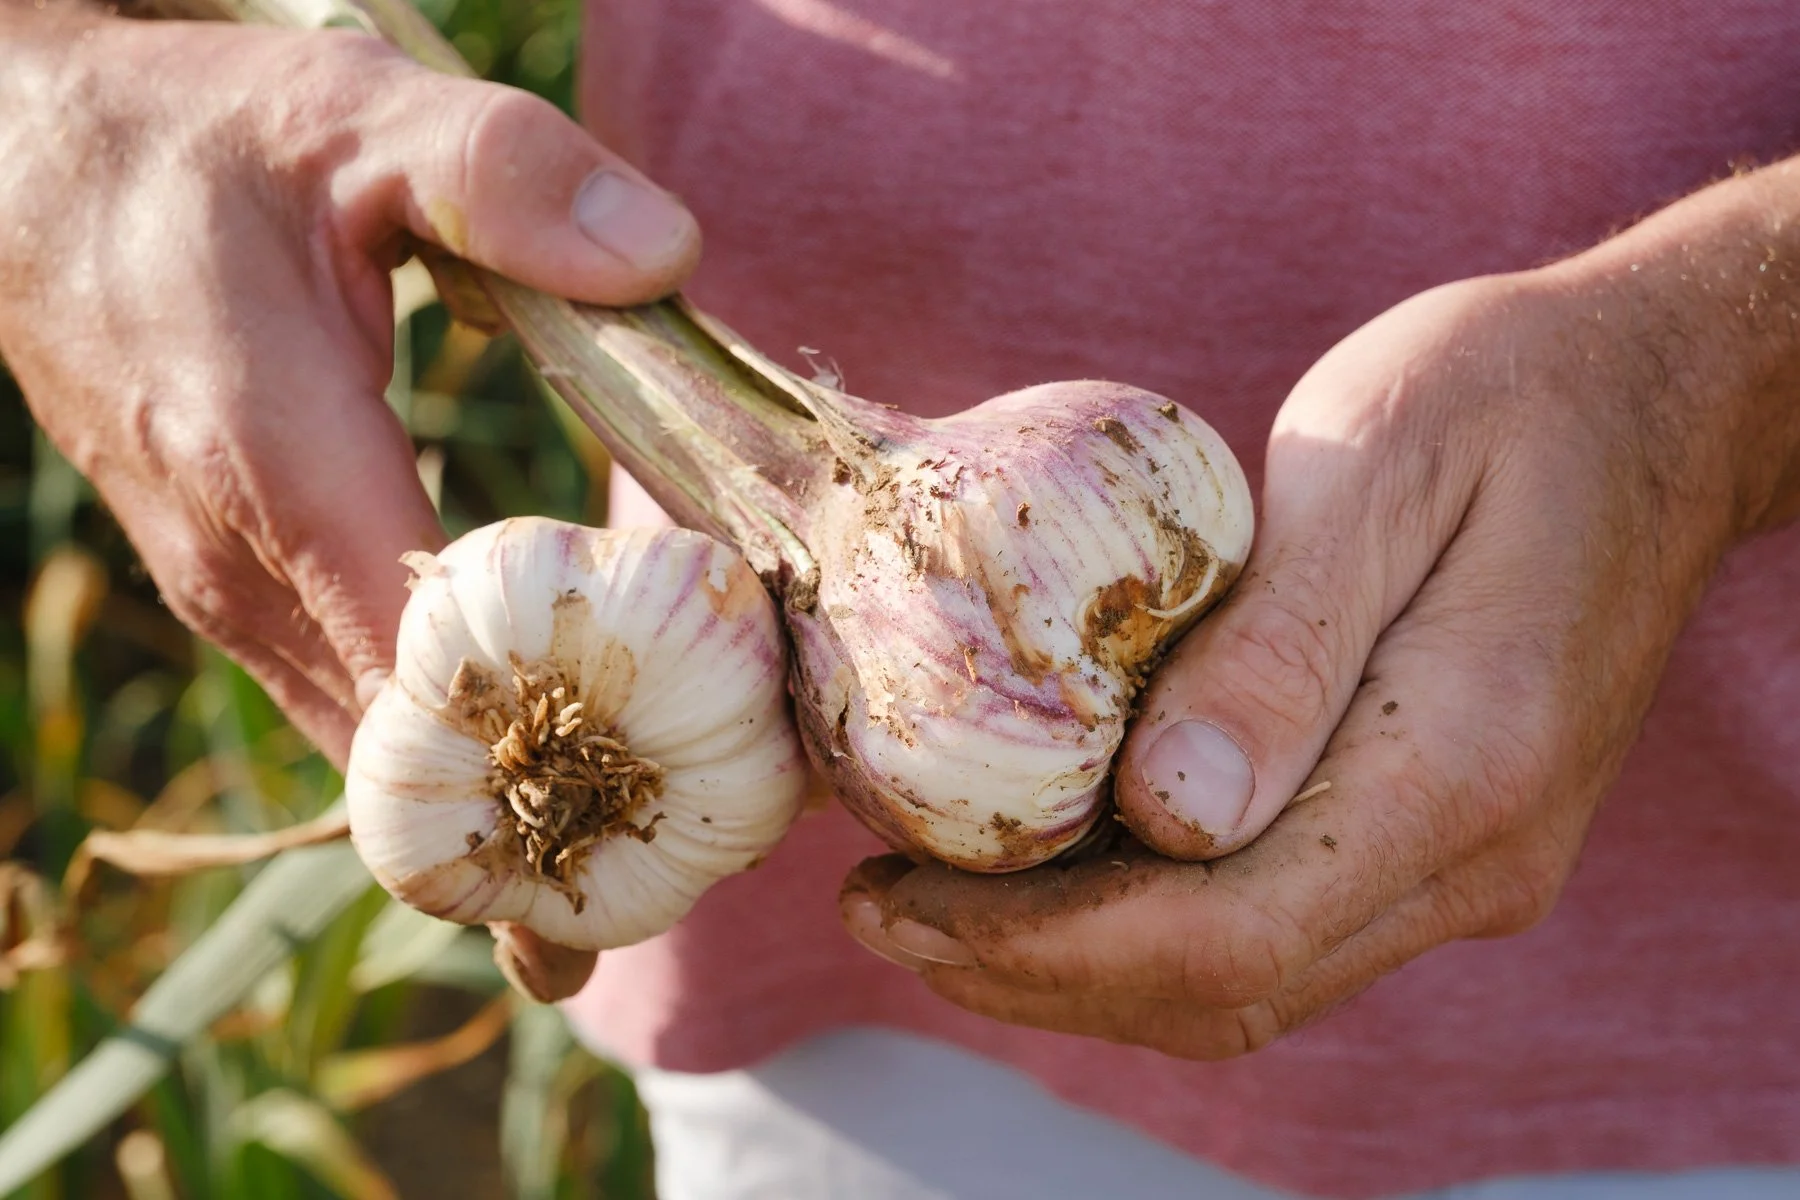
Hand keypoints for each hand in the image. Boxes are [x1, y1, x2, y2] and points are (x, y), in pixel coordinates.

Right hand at [0, 7, 699, 764]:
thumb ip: (507, 180)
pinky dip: (437, 722)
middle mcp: (242, 569)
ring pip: (373, 742)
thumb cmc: (191, 145)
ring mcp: (224, 595)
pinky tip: (532, 699)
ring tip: (627, 757)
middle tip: (678, 779)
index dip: (563, 715)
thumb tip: (664, 256)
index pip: (437, 671)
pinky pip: (344, 700)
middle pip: (414, 741)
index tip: (674, 733)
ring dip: (495, 755)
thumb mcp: (354, 118)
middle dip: (545, 758)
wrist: (20, 174)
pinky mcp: (226, 593)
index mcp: (283, 470)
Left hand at [841, 161, 1799, 1056]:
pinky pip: (1280, 932)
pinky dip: (1147, 929)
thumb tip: (1164, 818)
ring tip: (931, 906)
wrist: (1657, 403)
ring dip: (1077, 967)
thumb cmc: (1505, 396)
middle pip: (1224, 987)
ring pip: (1248, 983)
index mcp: (1463, 767)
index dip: (1043, 945)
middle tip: (877, 908)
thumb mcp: (1375, 469)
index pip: (1225, 933)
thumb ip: (1280, 648)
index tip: (900, 901)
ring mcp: (1473, 865)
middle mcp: (1478, 857)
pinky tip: (1054, 874)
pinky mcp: (1448, 842)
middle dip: (1030, 972)